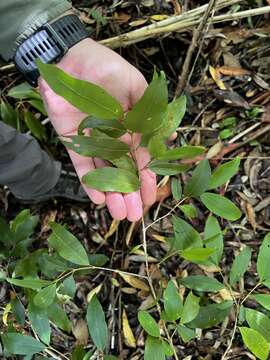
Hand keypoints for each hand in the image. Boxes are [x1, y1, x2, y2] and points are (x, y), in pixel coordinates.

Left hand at [39, 38, 156, 220]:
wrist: (73, 59)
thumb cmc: (108, 69)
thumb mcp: (137, 88)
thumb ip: (149, 114)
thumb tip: (168, 139)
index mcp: (132, 129)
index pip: (142, 159)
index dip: (147, 178)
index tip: (152, 196)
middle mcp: (113, 139)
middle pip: (123, 171)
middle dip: (131, 194)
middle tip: (136, 215)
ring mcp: (93, 142)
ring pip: (104, 173)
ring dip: (113, 194)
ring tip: (120, 214)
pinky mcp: (73, 142)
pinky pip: (82, 165)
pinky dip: (90, 182)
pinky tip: (99, 200)